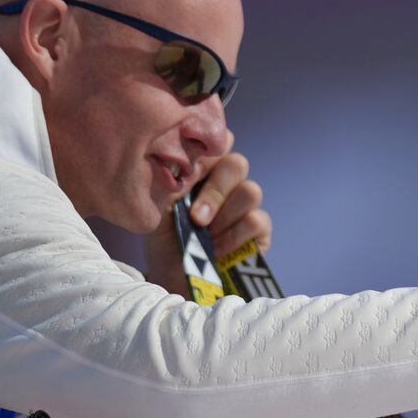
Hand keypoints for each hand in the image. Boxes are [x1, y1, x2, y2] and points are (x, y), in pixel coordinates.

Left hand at [142, 131, 270, 293]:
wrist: (174, 276)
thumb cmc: (165, 236)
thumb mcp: (158, 207)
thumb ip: (170, 183)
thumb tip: (179, 166)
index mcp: (205, 168)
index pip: (218, 142)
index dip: (206, 154)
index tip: (186, 177)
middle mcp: (228, 182)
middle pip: (237, 163)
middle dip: (215, 192)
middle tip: (196, 218)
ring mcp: (245, 205)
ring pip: (250, 191)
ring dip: (224, 216)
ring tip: (204, 236)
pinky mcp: (259, 230)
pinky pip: (256, 220)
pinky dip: (233, 236)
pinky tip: (217, 250)